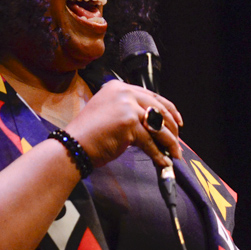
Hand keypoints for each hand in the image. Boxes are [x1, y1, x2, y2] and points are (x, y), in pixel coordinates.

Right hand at [65, 80, 182, 168]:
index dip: (169, 110)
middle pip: (159, 109)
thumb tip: (155, 124)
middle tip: (177, 142)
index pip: (152, 96)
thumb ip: (129, 111)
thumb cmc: (88, 135)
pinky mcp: (129, 123)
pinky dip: (158, 154)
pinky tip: (163, 162)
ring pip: (158, 127)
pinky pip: (150, 142)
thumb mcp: (109, 113)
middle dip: (171, 129)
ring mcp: (127, 106)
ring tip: (174, 154)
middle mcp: (124, 92)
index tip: (178, 122)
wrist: (73, 146)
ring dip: (169, 143)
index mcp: (119, 87)